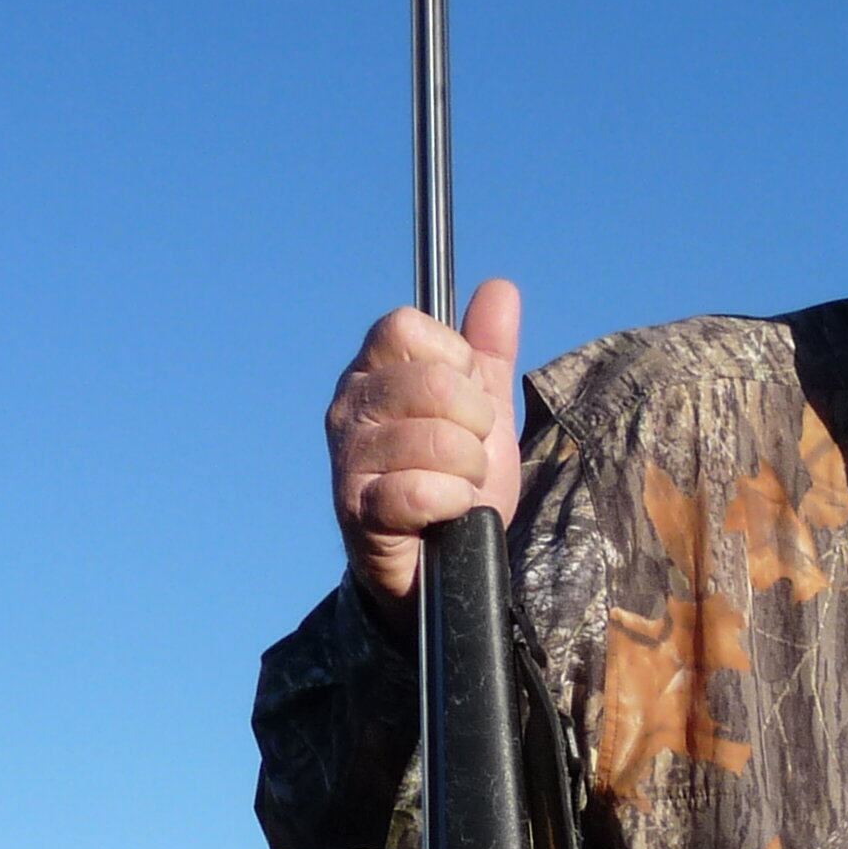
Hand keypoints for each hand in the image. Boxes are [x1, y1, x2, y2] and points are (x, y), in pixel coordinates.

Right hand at [327, 279, 523, 638]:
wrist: (439, 561)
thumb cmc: (451, 480)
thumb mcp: (482, 412)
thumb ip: (489, 351)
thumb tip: (499, 287)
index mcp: (373, 371)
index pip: (409, 328)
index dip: (454, 364)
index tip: (463, 403)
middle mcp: (349, 405)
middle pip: (433, 382)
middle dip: (474, 427)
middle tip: (466, 454)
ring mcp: (347, 456)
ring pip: (437, 440)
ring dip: (467, 472)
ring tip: (455, 487)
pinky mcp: (356, 509)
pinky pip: (422, 490)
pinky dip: (452, 504)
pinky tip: (444, 513)